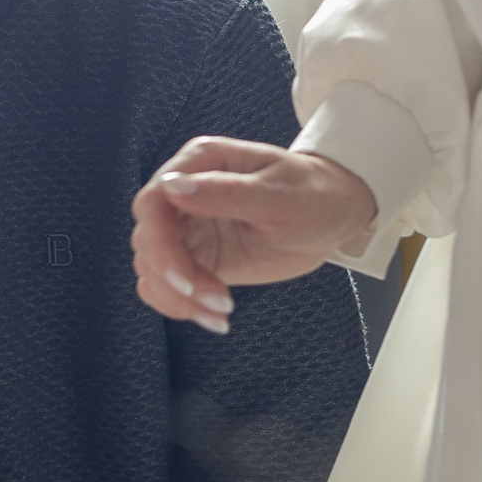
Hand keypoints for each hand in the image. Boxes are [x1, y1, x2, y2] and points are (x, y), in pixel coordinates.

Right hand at [129, 136, 379, 331]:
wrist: (333, 216)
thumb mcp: (279, 194)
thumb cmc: (312, 194)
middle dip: (173, 276)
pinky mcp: (198, 257)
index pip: (153, 201)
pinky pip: (168, 285)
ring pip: (152, 267)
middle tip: (218, 298)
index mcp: (200, 164)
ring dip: (177, 297)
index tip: (187, 277)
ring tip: (220, 312)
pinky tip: (213, 317)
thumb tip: (173, 188)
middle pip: (148, 238)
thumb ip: (226, 192)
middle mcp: (185, 194)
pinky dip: (180, 306)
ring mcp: (189, 227)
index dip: (160, 242)